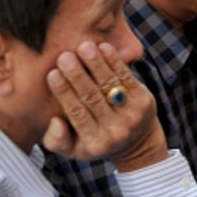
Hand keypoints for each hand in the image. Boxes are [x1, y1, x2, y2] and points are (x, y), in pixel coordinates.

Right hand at [42, 41, 166, 169]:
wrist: (138, 143)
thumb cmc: (96, 142)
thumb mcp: (73, 150)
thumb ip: (56, 140)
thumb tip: (55, 121)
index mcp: (95, 142)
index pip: (77, 113)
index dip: (64, 93)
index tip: (52, 73)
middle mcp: (116, 130)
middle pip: (93, 97)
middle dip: (78, 76)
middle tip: (64, 57)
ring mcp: (132, 114)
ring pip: (110, 84)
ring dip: (97, 64)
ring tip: (84, 47)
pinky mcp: (144, 99)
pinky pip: (127, 77)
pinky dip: (115, 62)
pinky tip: (104, 47)